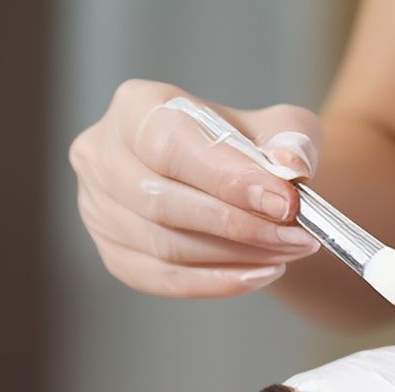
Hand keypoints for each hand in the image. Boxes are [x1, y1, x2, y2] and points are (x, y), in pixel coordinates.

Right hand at [68, 79, 323, 297]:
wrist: (228, 178)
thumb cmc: (245, 144)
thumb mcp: (279, 125)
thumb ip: (291, 139)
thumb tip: (290, 164)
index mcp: (134, 107)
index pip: (170, 144)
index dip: (226, 177)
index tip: (283, 202)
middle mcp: (102, 156)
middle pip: (160, 202)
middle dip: (236, 225)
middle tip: (295, 236)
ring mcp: (99, 210)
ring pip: (164, 246)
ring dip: (235, 256)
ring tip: (287, 251)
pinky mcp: (114, 254)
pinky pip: (164, 279)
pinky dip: (218, 282)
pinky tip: (260, 273)